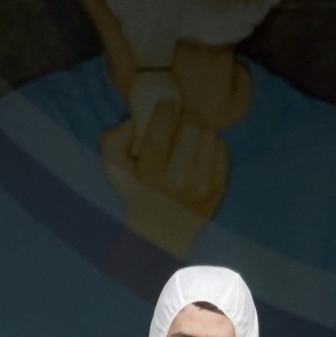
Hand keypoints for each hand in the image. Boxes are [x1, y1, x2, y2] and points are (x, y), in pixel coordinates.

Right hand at [100, 98, 227, 257]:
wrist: (163, 231)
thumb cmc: (136, 192)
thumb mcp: (114, 170)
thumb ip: (113, 140)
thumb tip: (133, 120)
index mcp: (151, 174)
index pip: (162, 128)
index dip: (165, 108)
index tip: (165, 105)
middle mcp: (180, 180)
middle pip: (191, 126)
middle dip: (184, 117)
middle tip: (178, 120)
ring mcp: (203, 185)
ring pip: (209, 134)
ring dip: (199, 129)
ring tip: (188, 136)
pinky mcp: (220, 187)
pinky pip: (222, 149)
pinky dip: (211, 144)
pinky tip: (199, 150)